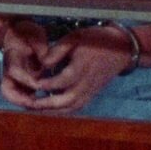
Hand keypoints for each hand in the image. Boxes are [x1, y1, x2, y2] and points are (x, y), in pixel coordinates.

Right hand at [0, 19, 51, 106]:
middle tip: (35, 104)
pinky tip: (44, 102)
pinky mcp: (18, 82)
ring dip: (24, 103)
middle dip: (20, 100)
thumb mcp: (34, 36)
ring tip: (41, 107)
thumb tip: (46, 59)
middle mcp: (9, 69)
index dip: (26, 80)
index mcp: (12, 57)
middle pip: (6, 90)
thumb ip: (40, 48)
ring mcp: (12, 77)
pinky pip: (21, 95)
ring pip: (11, 95)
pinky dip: (29, 101)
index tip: (39, 84)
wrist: (16, 32)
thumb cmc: (27, 33)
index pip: (15, 71)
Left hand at [19, 24, 133, 113]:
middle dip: (47, 104)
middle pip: (68, 100)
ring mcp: (91, 91)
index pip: (64, 81)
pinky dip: (62, 111)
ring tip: (34, 109)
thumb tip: (43, 63)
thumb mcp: (75, 38)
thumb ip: (58, 50)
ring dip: (52, 111)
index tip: (33, 84)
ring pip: (72, 107)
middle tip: (29, 103)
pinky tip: (48, 109)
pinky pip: (76, 107)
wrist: (121, 49)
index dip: (48, 84)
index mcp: (83, 67)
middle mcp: (87, 83)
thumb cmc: (95, 40)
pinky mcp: (92, 94)